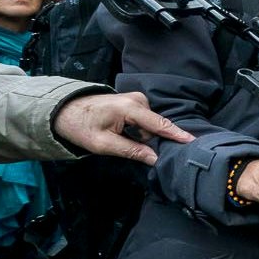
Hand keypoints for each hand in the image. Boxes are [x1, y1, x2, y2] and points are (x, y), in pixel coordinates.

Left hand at [53, 92, 193, 164]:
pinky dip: (139, 130)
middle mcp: (138, 100)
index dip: (177, 135)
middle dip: (152, 140)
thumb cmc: (81, 127)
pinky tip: (125, 134)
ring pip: (150, 125)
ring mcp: (136, 99)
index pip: (160, 125)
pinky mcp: (134, 101)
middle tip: (134, 150)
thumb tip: (155, 159)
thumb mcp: (104, 144)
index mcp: (130, 108)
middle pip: (156, 126)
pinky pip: (145, 120)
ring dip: (142, 136)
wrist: (64, 109)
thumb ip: (131, 150)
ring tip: (121, 139)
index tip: (195, 142)